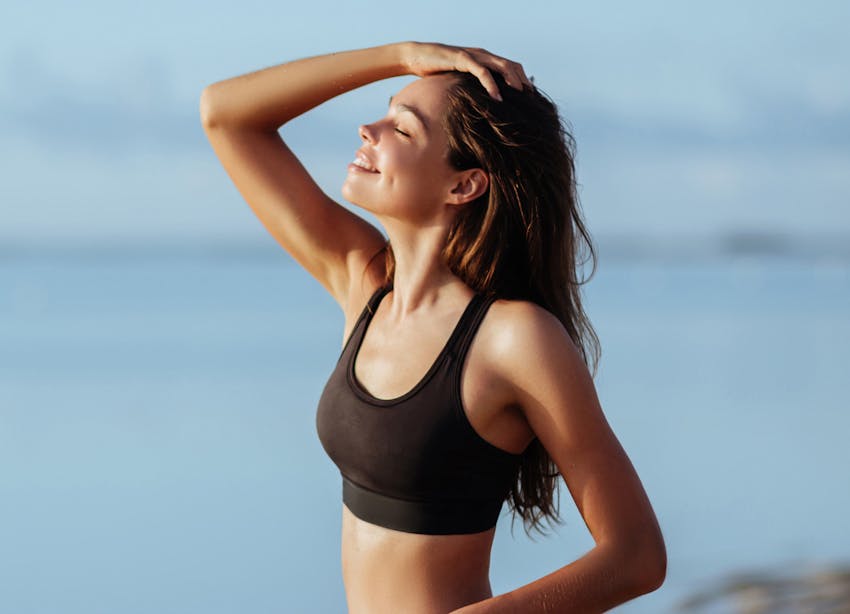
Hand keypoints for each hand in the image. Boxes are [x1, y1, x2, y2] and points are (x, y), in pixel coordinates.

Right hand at [401, 41, 531, 100]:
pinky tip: (497, 97)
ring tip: (520, 97)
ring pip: (501, 66)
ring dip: (513, 81)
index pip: (511, 67)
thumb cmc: (438, 71)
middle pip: (512, 66)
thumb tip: (483, 104)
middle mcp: (483, 55)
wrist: (418, 57)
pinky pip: (482, 71)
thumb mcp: (460, 80)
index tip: (529, 98)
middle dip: (523, 81)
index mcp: (485, 59)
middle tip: (530, 100)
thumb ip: (473, 86)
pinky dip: (491, 84)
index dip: (522, 80)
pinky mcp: (463, 59)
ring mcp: (474, 56)